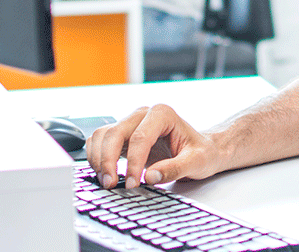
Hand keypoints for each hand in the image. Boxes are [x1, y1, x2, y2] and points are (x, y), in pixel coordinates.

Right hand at [87, 104, 222, 189]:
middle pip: (115, 133)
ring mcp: (131, 123)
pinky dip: (97, 156)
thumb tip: (150, 177)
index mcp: (163, 114)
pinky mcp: (124, 135)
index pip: (140, 137)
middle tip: (111, 184)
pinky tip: (104, 173)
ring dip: (99, 158)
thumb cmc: (201, 152)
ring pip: (104, 135)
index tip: (133, 183)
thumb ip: (174, 169)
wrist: (201, 149)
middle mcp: (143, 114)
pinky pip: (101, 141)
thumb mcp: (196, 162)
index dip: (133, 162)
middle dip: (109, 160)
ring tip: (107, 182)